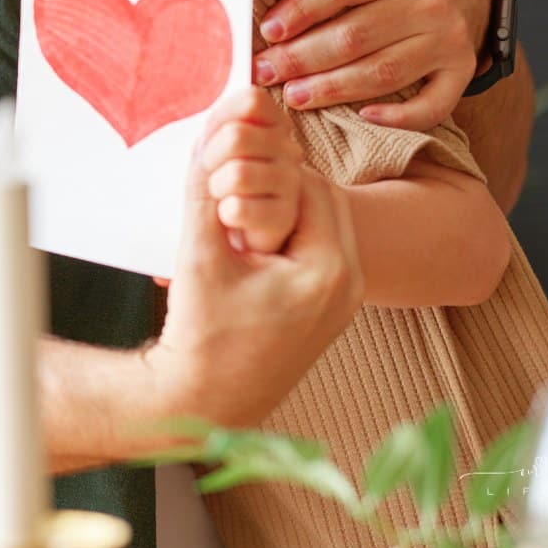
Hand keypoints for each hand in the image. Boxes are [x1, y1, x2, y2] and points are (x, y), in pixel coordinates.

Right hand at [149, 110, 362, 425]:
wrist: (204, 408)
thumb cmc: (201, 339)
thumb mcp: (199, 258)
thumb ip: (202, 194)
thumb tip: (203, 138)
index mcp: (327, 270)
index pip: (309, 185)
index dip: (272, 165)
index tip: (238, 160)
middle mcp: (348, 286)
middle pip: (325, 202)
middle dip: (284, 182)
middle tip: (243, 176)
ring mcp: (343, 303)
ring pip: (325, 224)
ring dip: (289, 206)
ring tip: (245, 207)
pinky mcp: (329, 313)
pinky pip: (321, 252)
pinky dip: (293, 234)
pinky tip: (256, 236)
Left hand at [199, 87, 302, 254]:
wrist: (228, 251)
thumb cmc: (218, 203)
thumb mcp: (210, 160)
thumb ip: (213, 137)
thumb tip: (210, 128)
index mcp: (271, 129)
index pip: (252, 100)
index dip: (220, 120)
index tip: (210, 145)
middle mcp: (287, 152)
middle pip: (237, 135)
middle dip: (209, 159)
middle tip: (214, 180)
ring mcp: (290, 184)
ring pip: (238, 173)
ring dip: (216, 191)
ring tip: (224, 204)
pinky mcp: (285, 219)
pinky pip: (238, 207)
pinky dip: (224, 216)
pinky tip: (233, 224)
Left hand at [252, 0, 491, 131]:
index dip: (300, 8)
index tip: (267, 29)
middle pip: (354, 36)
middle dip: (302, 58)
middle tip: (264, 72)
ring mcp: (448, 39)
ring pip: (381, 74)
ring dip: (332, 90)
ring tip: (293, 96)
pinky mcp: (461, 71)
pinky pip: (431, 103)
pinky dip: (399, 115)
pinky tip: (363, 116)